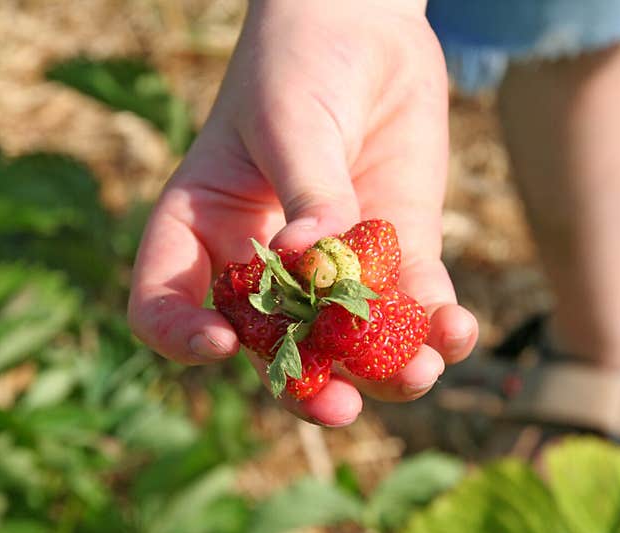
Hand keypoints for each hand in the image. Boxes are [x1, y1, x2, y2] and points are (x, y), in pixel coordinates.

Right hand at [128, 0, 477, 425]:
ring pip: (348, 344)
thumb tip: (314, 263)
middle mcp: (261, 264)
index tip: (222, 346)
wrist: (364, 25)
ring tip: (419, 373)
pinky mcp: (394, 253)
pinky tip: (455, 328)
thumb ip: (307, 193)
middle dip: (306, 386)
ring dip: (384, 371)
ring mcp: (331, 267)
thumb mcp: (291, 121)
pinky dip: (435, 326)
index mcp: (202, 232)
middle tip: (340, 408)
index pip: (164, 303)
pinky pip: (410, 306)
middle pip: (269, 348)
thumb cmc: (299, 62)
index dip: (180, 336)